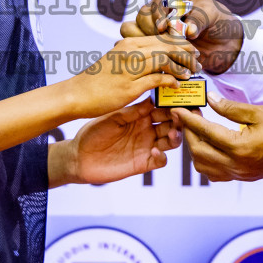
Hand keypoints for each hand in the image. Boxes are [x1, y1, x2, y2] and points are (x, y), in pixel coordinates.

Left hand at [49, 102, 182, 187]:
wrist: (79, 157)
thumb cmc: (93, 133)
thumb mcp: (112, 118)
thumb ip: (132, 111)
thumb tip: (153, 99)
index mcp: (140, 116)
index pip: (162, 108)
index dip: (172, 104)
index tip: (180, 99)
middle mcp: (147, 130)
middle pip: (172, 124)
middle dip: (180, 119)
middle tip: (183, 115)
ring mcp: (146, 147)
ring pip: (171, 141)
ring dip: (176, 136)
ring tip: (173, 133)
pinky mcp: (143, 163)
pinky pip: (161, 160)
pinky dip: (162, 155)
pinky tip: (155, 150)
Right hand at [61, 35, 198, 118]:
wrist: (76, 94)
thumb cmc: (97, 80)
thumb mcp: (117, 61)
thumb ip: (135, 58)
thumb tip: (155, 60)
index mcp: (129, 44)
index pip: (161, 37)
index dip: (180, 42)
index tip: (190, 50)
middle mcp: (130, 51)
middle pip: (167, 45)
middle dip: (186, 52)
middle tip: (197, 61)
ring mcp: (130, 68)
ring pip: (165, 60)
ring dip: (182, 66)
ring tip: (191, 73)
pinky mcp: (130, 86)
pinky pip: (158, 79)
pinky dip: (171, 81)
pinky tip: (176, 86)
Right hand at [121, 0, 243, 74]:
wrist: (224, 42)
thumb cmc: (218, 21)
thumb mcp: (213, 16)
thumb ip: (200, 20)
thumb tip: (189, 30)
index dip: (159, 12)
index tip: (164, 26)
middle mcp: (161, 9)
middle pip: (143, 15)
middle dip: (153, 30)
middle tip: (166, 41)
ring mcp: (155, 27)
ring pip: (134, 30)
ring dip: (146, 41)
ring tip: (164, 51)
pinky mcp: (155, 44)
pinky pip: (140, 47)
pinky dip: (147, 54)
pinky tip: (162, 61)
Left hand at [174, 93, 262, 181]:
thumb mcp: (259, 112)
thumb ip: (230, 108)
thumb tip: (209, 100)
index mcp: (240, 148)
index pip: (205, 132)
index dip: (188, 119)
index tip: (178, 109)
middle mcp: (237, 166)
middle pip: (198, 152)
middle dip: (188, 133)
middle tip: (186, 116)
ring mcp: (241, 174)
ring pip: (204, 167)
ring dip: (195, 149)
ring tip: (197, 130)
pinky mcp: (245, 177)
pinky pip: (216, 174)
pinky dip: (207, 161)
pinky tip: (210, 145)